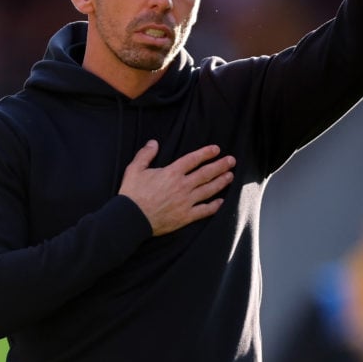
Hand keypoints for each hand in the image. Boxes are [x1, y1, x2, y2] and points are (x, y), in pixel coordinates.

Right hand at [119, 140, 235, 235]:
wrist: (131, 219)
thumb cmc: (132, 194)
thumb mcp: (134, 169)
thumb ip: (145, 154)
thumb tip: (153, 142)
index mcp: (171, 173)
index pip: (193, 159)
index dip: (206, 153)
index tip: (217, 149)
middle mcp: (182, 186)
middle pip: (206, 173)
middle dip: (220, 165)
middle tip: (232, 161)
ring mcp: (185, 202)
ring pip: (208, 190)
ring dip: (221, 182)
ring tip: (230, 176)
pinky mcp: (185, 217)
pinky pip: (204, 210)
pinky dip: (214, 206)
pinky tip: (221, 201)